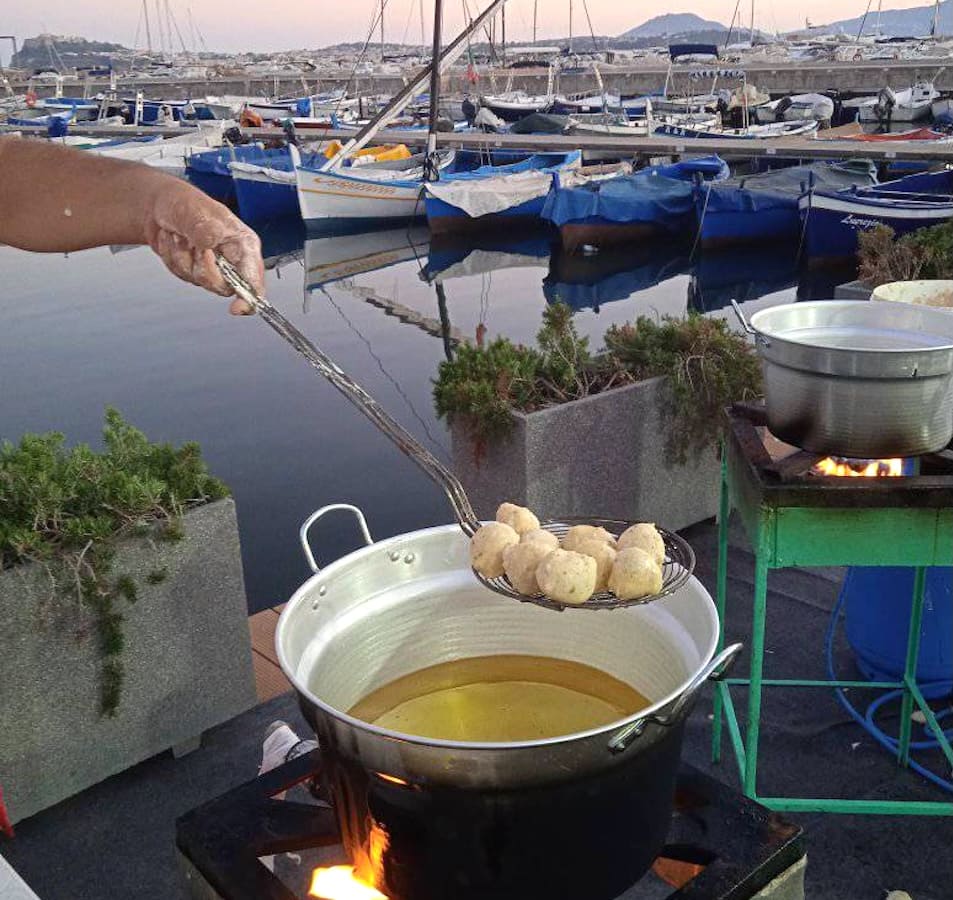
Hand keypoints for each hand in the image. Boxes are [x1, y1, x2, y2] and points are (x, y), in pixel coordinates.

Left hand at [144, 182, 263, 314]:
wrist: (159, 206)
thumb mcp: (197, 210)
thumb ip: (205, 229)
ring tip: (180, 235)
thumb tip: (210, 243)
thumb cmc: (185, 203)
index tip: (237, 308)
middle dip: (203, 266)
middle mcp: (232, 259)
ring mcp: (214, 267)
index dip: (249, 298)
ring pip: (199, 280)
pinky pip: (183, 276)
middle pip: (224, 285)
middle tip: (195, 244)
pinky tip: (173, 241)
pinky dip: (172, 257)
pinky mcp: (196, 271)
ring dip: (182, 257)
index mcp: (243, 244)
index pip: (254, 281)